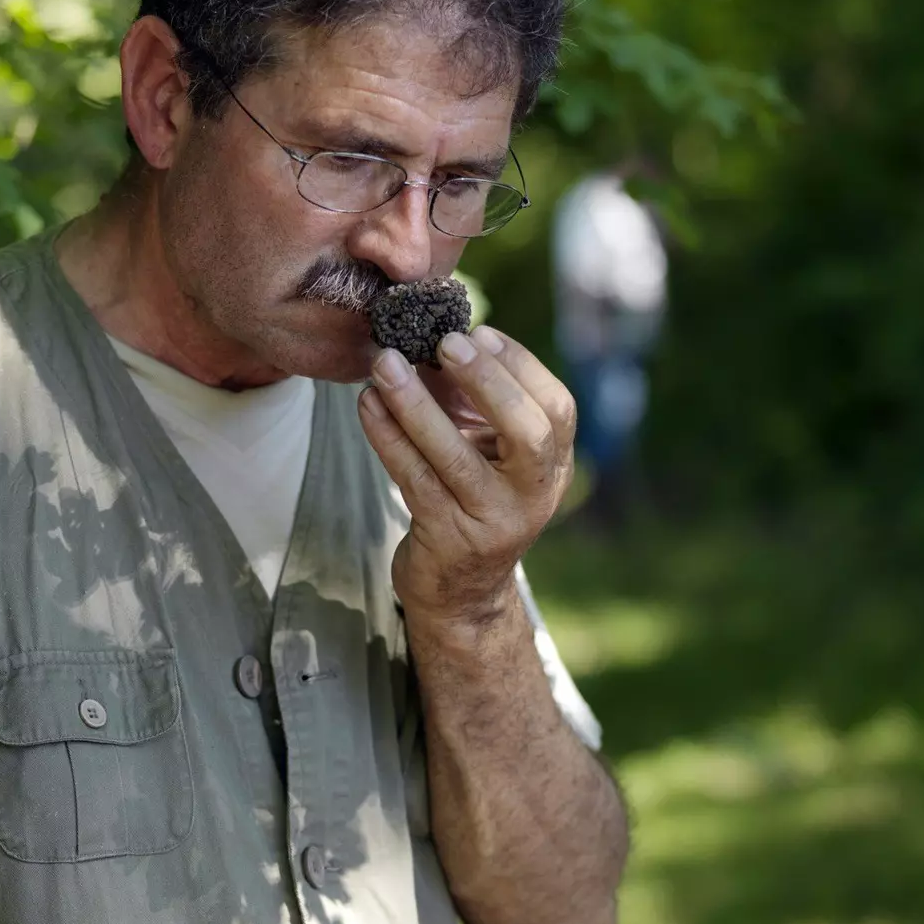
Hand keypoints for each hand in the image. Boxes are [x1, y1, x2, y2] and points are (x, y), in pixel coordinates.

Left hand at [357, 325, 574, 627]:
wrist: (460, 591)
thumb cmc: (471, 500)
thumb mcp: (487, 452)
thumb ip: (472, 402)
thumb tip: (429, 336)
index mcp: (553, 466)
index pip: (557, 410)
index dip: (520, 367)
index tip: (479, 332)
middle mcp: (535, 496)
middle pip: (529, 434)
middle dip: (488, 382)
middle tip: (445, 342)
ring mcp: (494, 522)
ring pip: (455, 457)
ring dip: (416, 405)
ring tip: (385, 364)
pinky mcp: (448, 540)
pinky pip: (413, 479)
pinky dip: (387, 437)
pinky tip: (367, 405)